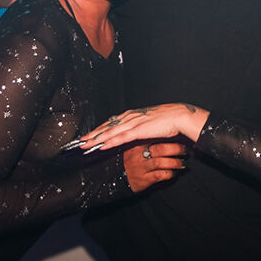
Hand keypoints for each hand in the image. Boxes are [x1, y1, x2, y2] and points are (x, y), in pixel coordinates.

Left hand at [79, 104, 208, 151]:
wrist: (179, 116)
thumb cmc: (167, 120)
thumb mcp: (149, 123)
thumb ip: (139, 127)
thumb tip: (133, 133)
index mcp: (132, 115)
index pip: (111, 123)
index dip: (99, 130)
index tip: (89, 136)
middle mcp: (130, 117)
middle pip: (107, 127)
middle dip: (92, 134)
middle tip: (80, 141)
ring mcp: (133, 123)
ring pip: (110, 132)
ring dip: (96, 138)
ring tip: (85, 144)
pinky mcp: (139, 129)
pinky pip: (120, 137)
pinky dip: (109, 141)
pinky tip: (101, 145)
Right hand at [124, 142, 185, 192]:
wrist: (118, 179)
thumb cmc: (131, 161)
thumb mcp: (135, 148)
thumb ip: (147, 141)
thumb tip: (167, 134)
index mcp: (137, 144)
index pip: (155, 137)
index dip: (170, 137)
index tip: (180, 137)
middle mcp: (138, 155)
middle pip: (160, 149)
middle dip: (176, 149)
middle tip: (184, 150)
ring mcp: (141, 167)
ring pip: (162, 162)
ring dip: (175, 163)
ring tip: (182, 163)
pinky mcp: (144, 179)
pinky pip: (160, 175)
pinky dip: (170, 174)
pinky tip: (174, 173)